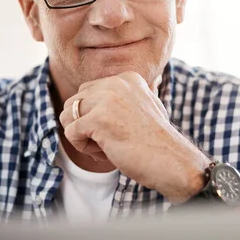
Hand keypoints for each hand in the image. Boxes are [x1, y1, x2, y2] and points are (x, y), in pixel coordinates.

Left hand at [59, 71, 209, 202]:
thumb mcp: (145, 107)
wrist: (172, 161)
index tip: (114, 129)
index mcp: (127, 78)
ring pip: (68, 115)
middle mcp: (116, 83)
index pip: (87, 91)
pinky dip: (82, 147)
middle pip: (74, 102)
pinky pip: (70, 132)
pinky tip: (103, 153)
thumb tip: (91, 99)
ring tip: (103, 147)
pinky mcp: (98, 119)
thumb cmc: (156, 142)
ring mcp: (106, 99)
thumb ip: (123, 97)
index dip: (92, 115)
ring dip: (80, 136)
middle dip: (83, 124)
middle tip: (105, 141)